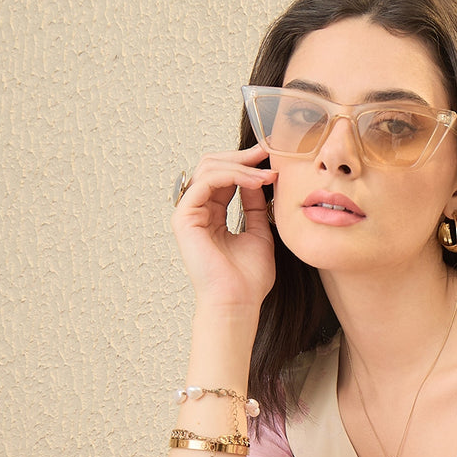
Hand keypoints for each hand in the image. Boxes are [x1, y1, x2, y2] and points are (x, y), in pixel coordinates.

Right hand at [170, 144, 278, 314]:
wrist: (238, 302)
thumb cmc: (248, 279)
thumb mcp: (259, 233)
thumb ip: (255, 207)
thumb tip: (259, 180)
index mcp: (213, 215)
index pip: (225, 177)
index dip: (246, 164)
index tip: (272, 159)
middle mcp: (198, 211)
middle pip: (213, 165)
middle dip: (242, 157)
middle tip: (268, 153)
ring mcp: (188, 213)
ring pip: (209, 168)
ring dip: (241, 166)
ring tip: (267, 174)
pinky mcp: (184, 217)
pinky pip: (206, 181)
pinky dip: (232, 176)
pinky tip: (255, 182)